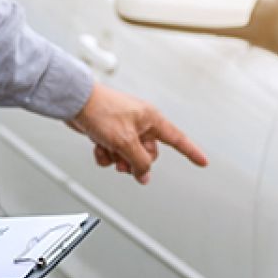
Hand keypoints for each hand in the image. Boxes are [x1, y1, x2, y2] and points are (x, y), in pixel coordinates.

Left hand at [69, 83, 207, 183]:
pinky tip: (98, 147)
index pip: (177, 139)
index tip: (203, 162)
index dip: (191, 152)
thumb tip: (144, 176)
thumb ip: (139, 162)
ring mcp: (125, 128)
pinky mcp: (110, 133)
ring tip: (107, 150)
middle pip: (149, 154)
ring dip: (117, 158)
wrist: (74, 101)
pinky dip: (105, 154)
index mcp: (151, 119)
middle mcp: (140, 123)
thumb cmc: (101, 110)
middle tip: (123, 160)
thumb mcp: (125, 142)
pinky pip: (114, 153)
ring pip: (129, 156)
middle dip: (135, 161)